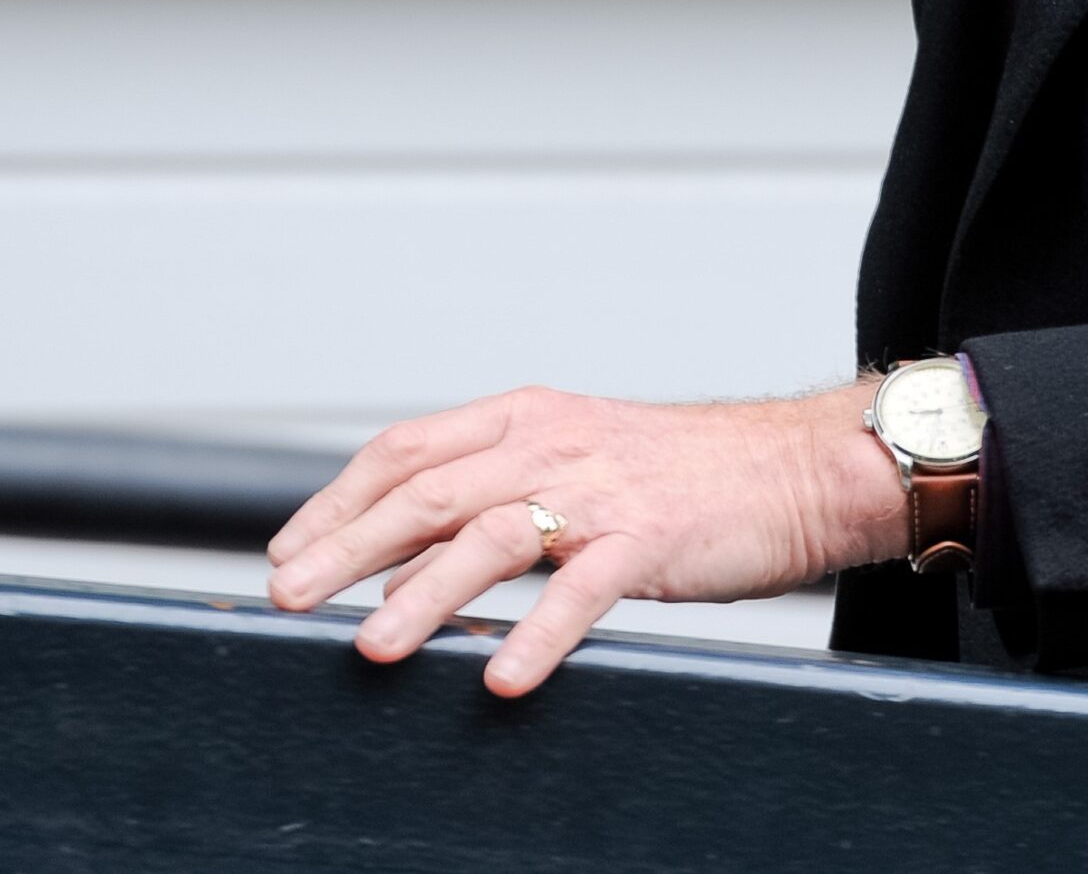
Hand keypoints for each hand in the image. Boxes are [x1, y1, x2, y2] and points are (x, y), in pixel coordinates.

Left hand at [266, 380, 907, 695]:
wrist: (793, 467)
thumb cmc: (681, 475)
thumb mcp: (575, 460)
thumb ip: (493, 496)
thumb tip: (396, 565)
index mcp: (529, 416)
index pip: (409, 447)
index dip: (340, 497)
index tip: (289, 546)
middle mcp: (555, 442)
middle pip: (430, 488)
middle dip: (347, 544)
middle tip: (289, 595)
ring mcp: (601, 490)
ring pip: (492, 533)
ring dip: (423, 590)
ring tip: (373, 642)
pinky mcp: (649, 538)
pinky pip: (581, 590)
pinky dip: (537, 632)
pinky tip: (503, 676)